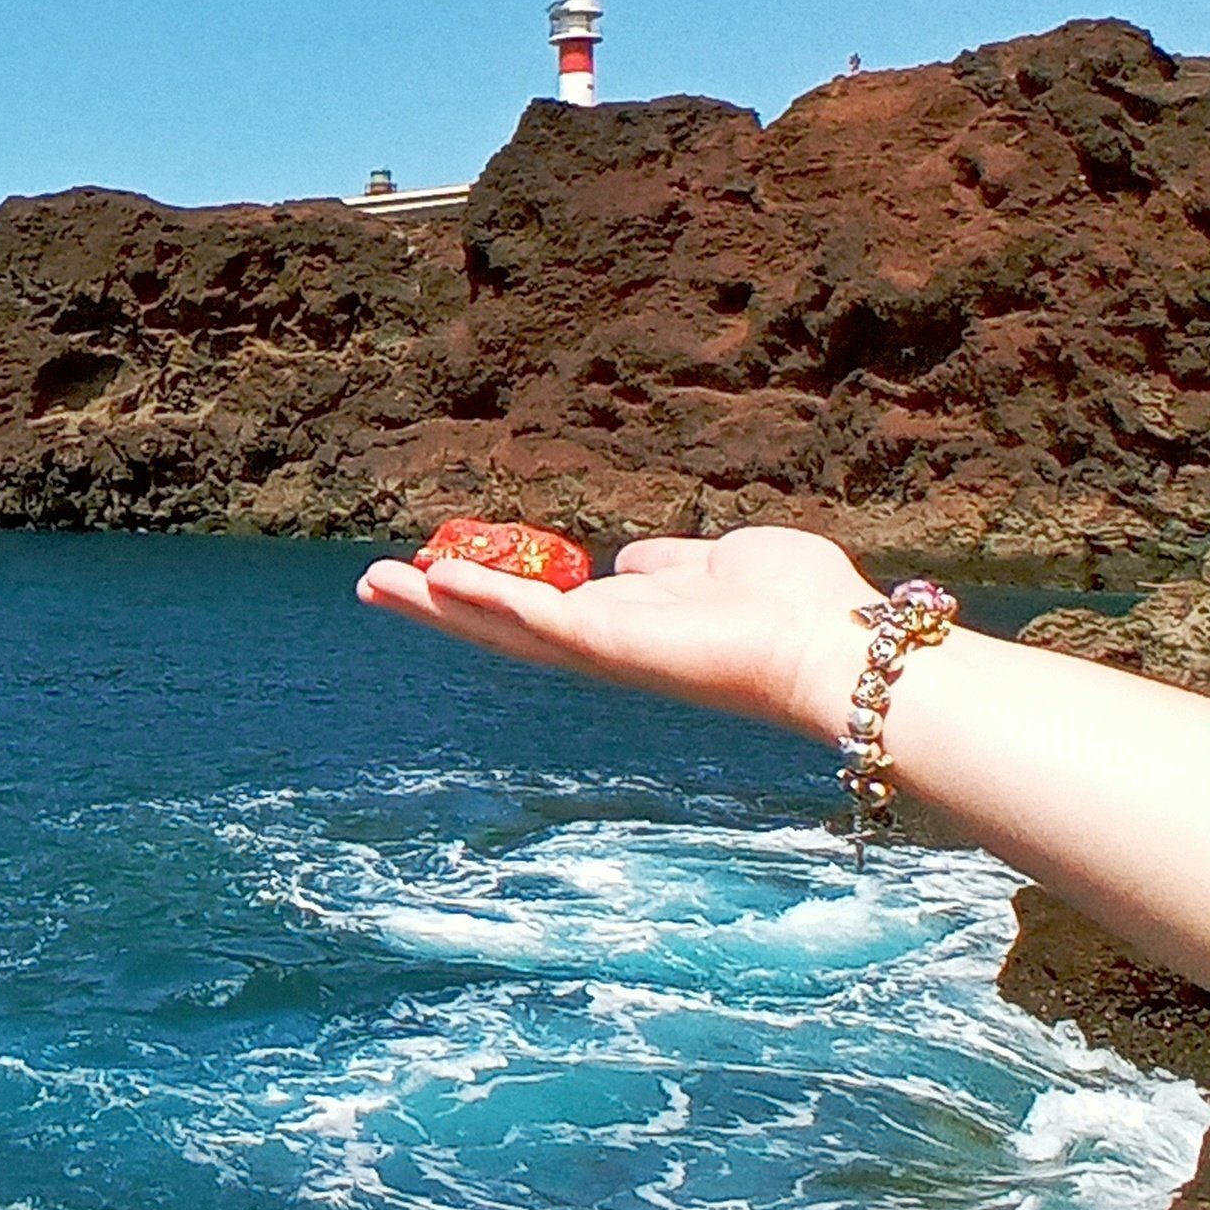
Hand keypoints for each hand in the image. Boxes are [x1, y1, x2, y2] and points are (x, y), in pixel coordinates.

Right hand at [357, 527, 883, 742]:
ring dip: (434, 605)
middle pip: (498, 624)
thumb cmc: (798, 605)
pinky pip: (533, 617)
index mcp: (628, 622)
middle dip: (435, 605)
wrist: (835, 648)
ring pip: (498, 626)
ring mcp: (601, 649)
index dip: (484, 589)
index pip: (539, 606)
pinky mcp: (607, 644)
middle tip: (374, 584)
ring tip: (375, 583)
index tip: (435, 568)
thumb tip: (630, 560)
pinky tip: (436, 578)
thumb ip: (668, 563)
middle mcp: (604, 644)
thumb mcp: (716, 561)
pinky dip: (484, 598)